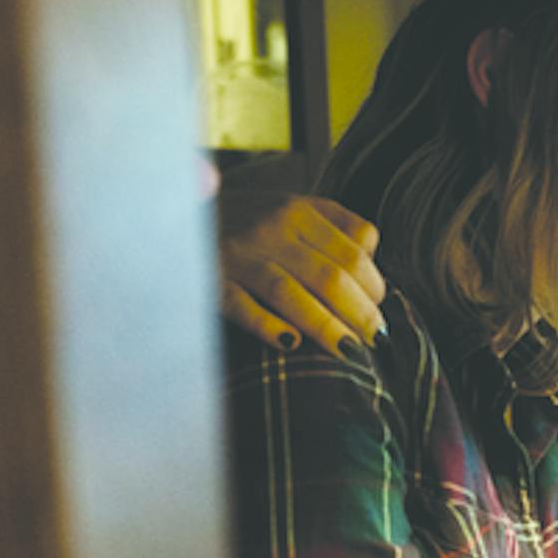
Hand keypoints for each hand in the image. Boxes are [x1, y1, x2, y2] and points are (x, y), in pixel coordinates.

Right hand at [218, 193, 386, 358]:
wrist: (178, 208)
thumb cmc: (248, 217)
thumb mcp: (292, 206)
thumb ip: (336, 225)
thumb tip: (373, 261)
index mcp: (298, 210)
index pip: (354, 251)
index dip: (374, 285)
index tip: (378, 309)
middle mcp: (271, 229)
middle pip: (329, 276)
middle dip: (360, 313)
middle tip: (375, 339)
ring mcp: (239, 256)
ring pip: (290, 293)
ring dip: (326, 326)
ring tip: (351, 352)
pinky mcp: (212, 282)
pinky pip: (242, 306)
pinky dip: (267, 326)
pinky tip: (291, 344)